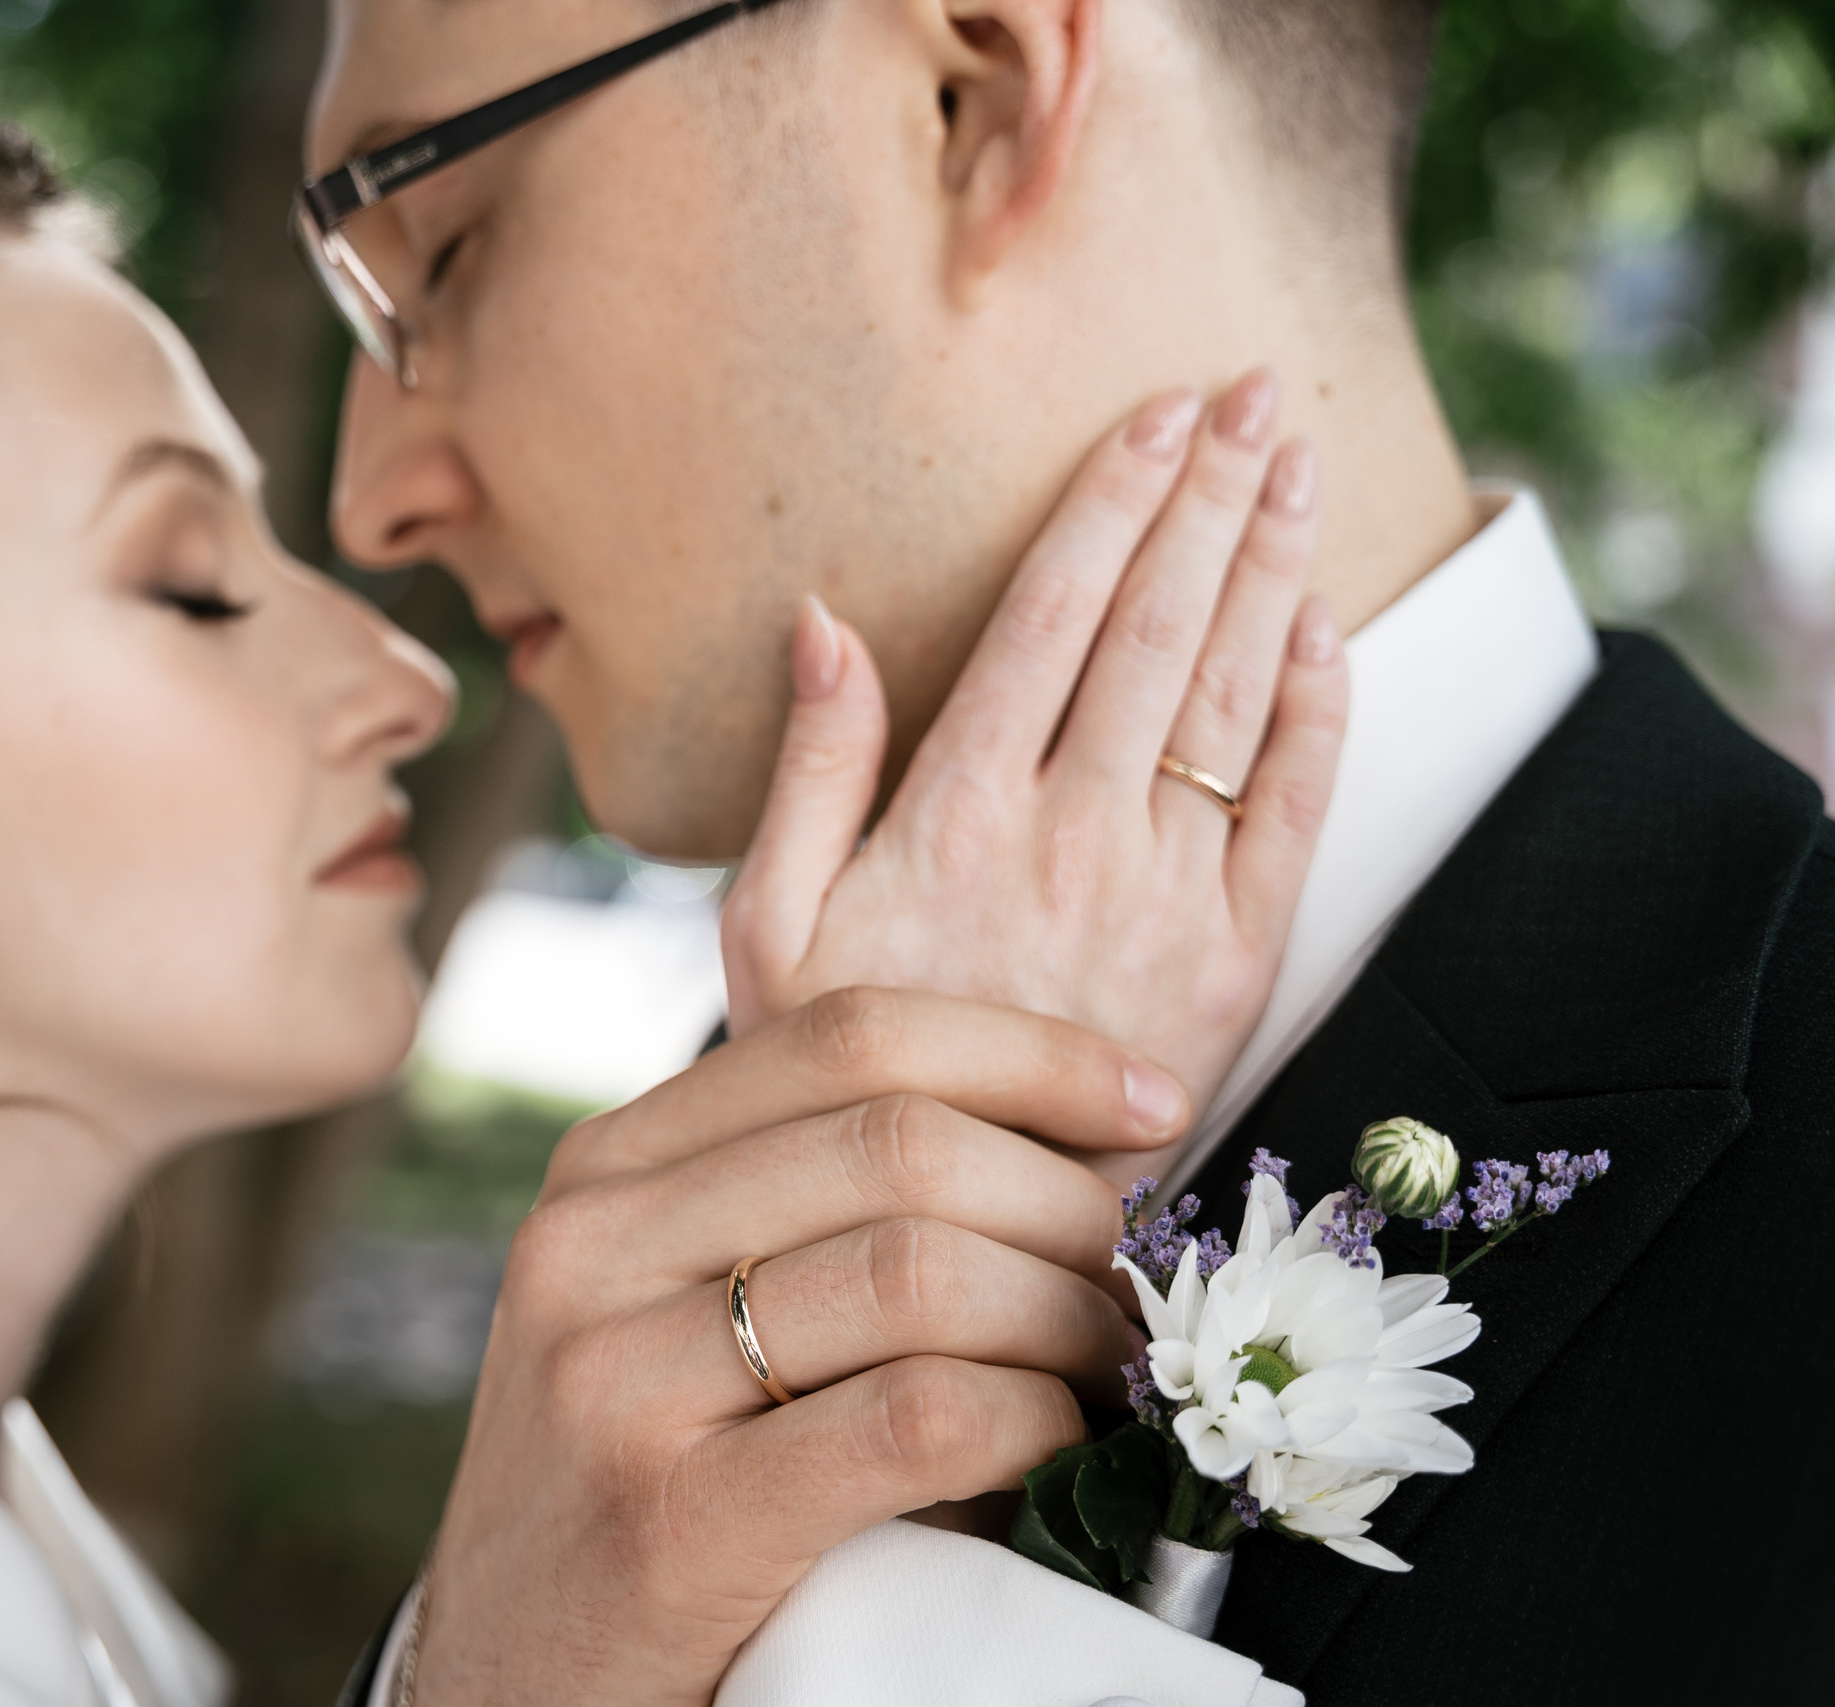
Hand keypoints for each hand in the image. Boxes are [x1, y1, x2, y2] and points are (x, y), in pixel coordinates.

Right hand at [417, 989, 1184, 1706]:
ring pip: (919, 1270)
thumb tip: (1077, 1138)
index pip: (847, 1033)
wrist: (505, 1688)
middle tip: (1132, 1285)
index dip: (1027, 1053)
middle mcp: (593, 1246)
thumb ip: (806, 1211)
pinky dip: (1028, 1421)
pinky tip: (1053, 1450)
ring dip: (1063, 1319)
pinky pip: (916, 1417)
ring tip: (1107, 1372)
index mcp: (607, 1169)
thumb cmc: (635, 1487)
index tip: (1150, 1106)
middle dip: (1069, 1205)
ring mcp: (614, 1379)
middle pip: (901, 1143)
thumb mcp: (667, 1309)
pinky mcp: (670, 1522)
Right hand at [719, 371, 1348, 1125]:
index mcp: (958, 811)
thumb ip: (807, 768)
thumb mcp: (770, 927)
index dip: (1111, 501)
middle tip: (1256, 390)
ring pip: (1233, 694)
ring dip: (1271, 564)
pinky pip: (1295, 808)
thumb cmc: (846, 1075)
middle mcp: (1073, 834)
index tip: (1158, 412)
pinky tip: (1323, 626)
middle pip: (1158, 627)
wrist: (961, 1225)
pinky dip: (1317, 709)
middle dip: (1211, 495)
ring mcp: (1167, 895)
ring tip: (1297, 459)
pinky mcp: (1239, 960)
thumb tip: (823, 618)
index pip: (1050, 616)